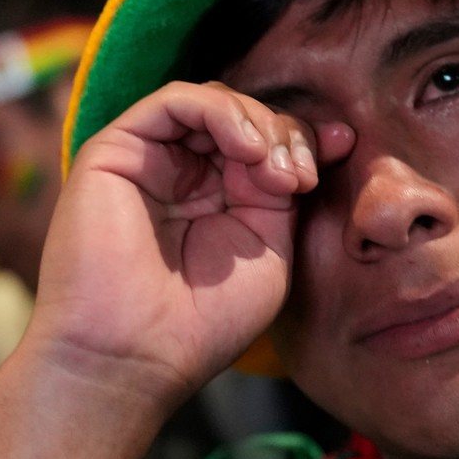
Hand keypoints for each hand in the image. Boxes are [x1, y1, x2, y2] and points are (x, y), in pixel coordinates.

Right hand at [30, 80, 352, 404]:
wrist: (132, 357)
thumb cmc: (201, 322)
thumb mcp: (270, 252)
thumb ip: (288, 194)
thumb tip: (329, 137)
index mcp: (222, 198)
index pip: (270, 142)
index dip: (306, 139)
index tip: (342, 149)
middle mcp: (185, 174)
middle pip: (247, 116)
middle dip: (287, 135)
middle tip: (301, 178)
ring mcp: (151, 160)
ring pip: (215, 102)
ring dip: (259, 123)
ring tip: (274, 171)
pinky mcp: (117, 150)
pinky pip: (175, 100)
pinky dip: (220, 112)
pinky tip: (247, 150)